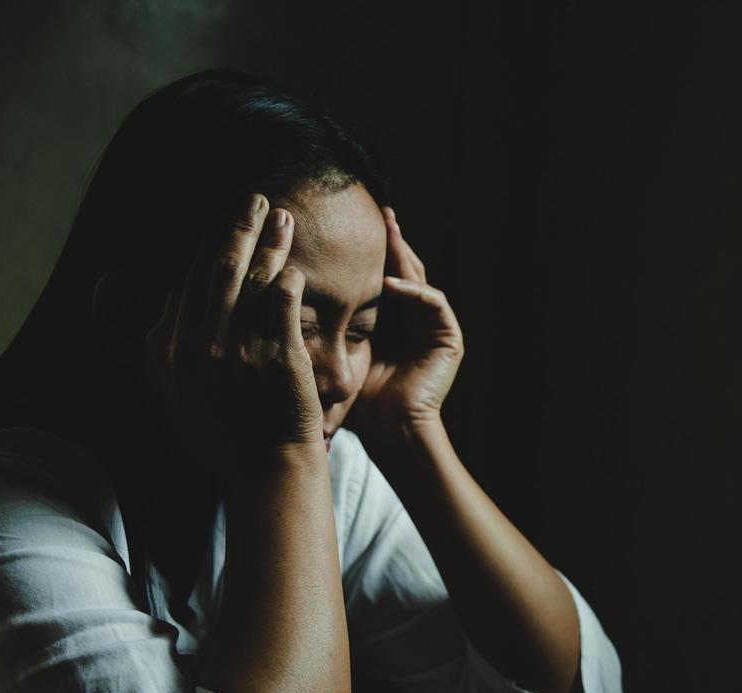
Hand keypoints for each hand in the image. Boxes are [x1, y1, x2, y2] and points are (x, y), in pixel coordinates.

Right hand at [143, 193, 322, 477]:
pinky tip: (296, 264)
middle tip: (256, 197)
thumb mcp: (173, 392)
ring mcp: (242, 352)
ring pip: (254, 281)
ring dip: (269, 243)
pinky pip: (284, 306)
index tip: (221, 219)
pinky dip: (288, 281)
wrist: (263, 471)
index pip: (192, 282)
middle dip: (239, 228)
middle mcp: (204, 346)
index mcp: (175, 349)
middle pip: (221, 270)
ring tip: (283, 216)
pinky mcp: (279, 359)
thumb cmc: (223, 435)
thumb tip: (169, 297)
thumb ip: (159, 345)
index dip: (208, 244)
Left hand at [348, 206, 464, 442]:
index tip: (350, 227)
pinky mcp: (450, 338)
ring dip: (404, 255)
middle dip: (392, 241)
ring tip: (389, 232)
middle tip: (379, 212)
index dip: (370, 252)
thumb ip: (331, 324)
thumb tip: (291, 294)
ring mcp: (436, 328)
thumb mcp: (343, 351)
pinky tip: (391, 282)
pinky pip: (433, 303)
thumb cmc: (362, 403)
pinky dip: (413, 291)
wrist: (392, 431)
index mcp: (393, 323)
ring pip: (419, 279)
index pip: (382, 277)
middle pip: (404, 270)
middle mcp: (416, 321)